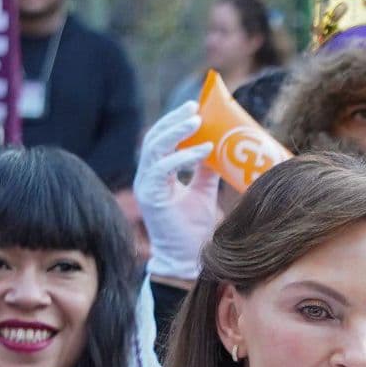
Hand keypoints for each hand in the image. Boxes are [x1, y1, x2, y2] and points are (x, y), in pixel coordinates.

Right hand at [135, 102, 218, 283]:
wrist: (188, 259)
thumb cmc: (194, 229)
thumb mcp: (203, 192)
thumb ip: (206, 170)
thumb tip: (219, 146)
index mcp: (157, 173)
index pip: (161, 139)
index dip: (175, 121)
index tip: (195, 107)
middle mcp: (148, 177)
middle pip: (154, 137)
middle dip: (174, 119)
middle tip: (195, 107)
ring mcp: (146, 186)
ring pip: (154, 148)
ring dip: (176, 131)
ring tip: (197, 120)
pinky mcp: (151, 197)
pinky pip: (162, 169)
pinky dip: (182, 157)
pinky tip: (202, 150)